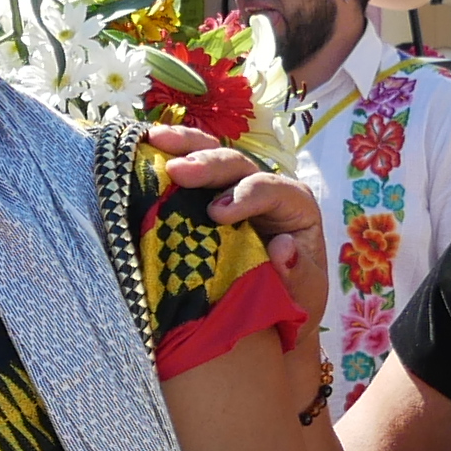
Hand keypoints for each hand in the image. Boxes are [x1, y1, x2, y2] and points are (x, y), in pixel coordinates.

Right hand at [164, 146, 331, 329]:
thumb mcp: (302, 297)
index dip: (245, 195)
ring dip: (185, 146)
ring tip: (156, 141)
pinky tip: (148, 144)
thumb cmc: (290, 301)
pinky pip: (194, 163)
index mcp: (295, 206)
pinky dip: (172, 153)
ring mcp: (236, 186)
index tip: (217, 214)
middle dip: (208, 164)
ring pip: (214, 153)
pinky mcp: (210, 192)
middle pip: (238, 165)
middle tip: (177, 171)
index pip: (272, 189)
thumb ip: (298, 275)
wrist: (271, 309)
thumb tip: (282, 246)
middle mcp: (266, 188)